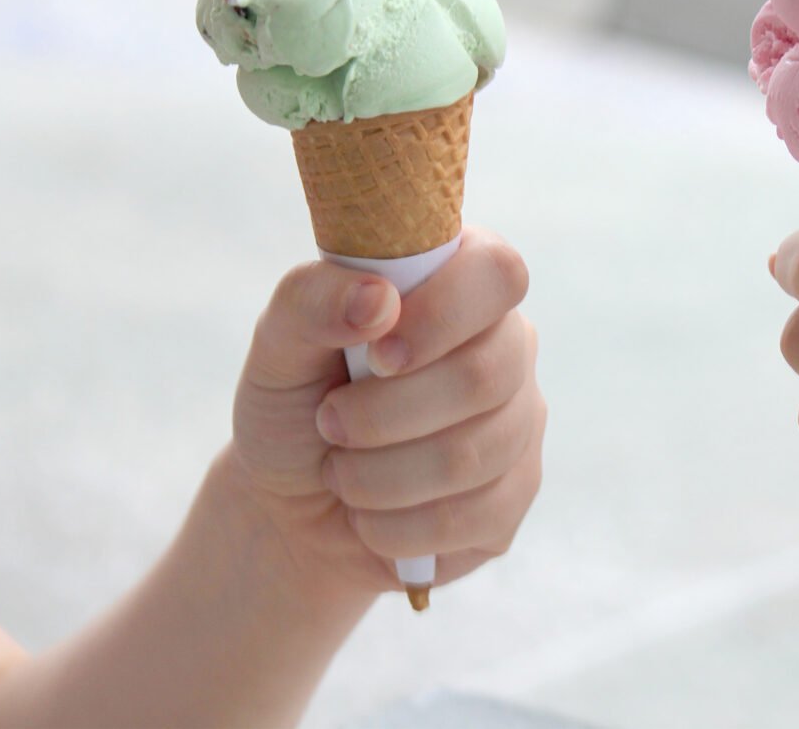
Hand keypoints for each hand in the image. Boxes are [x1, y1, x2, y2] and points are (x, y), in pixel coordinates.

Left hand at [228, 226, 543, 597]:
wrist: (291, 507)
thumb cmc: (295, 406)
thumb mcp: (278, 346)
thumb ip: (311, 302)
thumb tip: (377, 298)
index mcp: (460, 283)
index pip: (497, 273)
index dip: (442, 314)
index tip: (377, 354)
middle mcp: (506, 347)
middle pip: (485, 376)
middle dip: (384, 415)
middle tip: (331, 423)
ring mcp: (521, 423)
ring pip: (472, 456)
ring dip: (379, 476)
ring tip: (340, 473)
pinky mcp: (515, 497)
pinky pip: (472, 519)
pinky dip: (395, 526)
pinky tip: (369, 514)